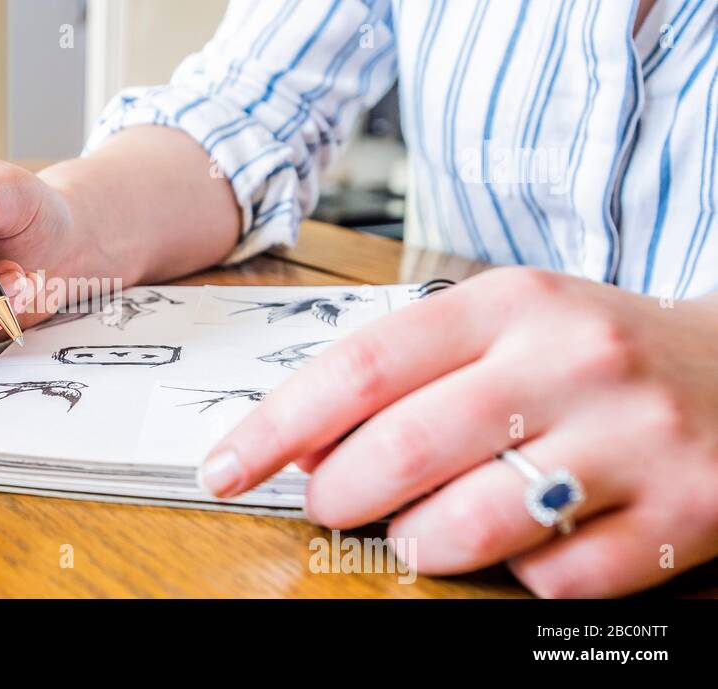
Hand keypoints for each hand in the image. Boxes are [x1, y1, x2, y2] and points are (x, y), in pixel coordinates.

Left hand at [200, 267, 717, 596]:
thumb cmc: (591, 353)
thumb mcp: (501, 328)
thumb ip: (404, 371)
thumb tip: (301, 445)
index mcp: (511, 304)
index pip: (361, 367)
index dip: (275, 428)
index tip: (224, 469)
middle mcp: (572, 361)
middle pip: (402, 450)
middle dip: (338, 496)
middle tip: (331, 504)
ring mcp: (634, 440)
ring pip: (469, 525)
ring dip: (417, 544)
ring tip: (420, 529)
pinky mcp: (682, 515)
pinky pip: (555, 578)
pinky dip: (515, 574)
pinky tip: (522, 540)